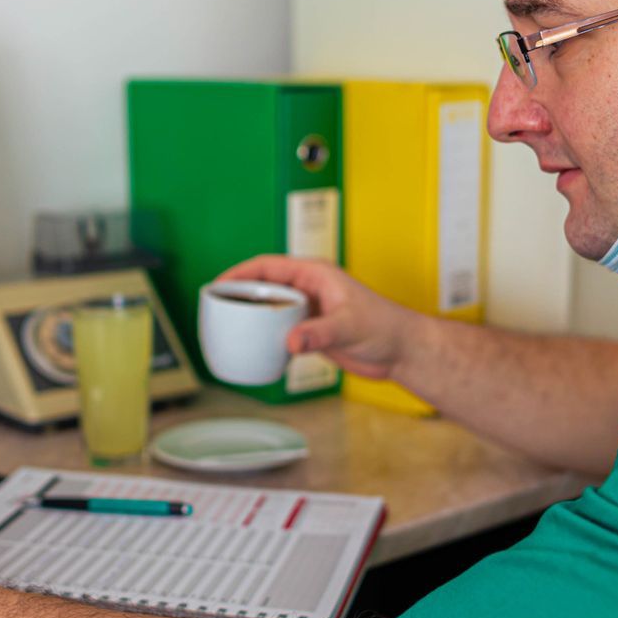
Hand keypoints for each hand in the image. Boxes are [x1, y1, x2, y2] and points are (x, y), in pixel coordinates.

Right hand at [215, 256, 421, 380]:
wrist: (401, 350)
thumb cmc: (386, 327)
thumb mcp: (349, 327)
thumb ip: (319, 333)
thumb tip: (290, 341)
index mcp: (315, 275)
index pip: (269, 266)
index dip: (241, 273)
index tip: (220, 283)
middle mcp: (309, 289)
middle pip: (264, 286)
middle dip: (239, 295)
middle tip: (216, 308)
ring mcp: (309, 310)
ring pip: (270, 308)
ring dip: (250, 316)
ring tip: (227, 327)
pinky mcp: (311, 331)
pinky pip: (279, 329)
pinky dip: (264, 336)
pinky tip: (253, 346)